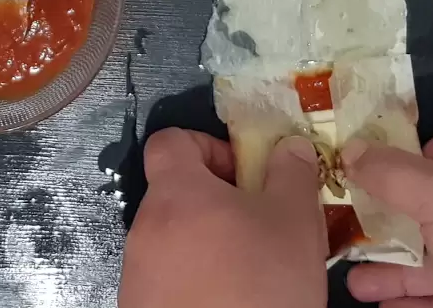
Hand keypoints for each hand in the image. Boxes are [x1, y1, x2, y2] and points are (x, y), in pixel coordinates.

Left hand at [119, 128, 325, 307]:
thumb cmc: (258, 287)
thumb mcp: (294, 223)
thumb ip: (291, 175)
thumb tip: (288, 147)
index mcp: (176, 193)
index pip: (171, 141)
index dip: (209, 146)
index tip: (245, 174)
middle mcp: (146, 226)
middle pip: (177, 193)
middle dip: (219, 202)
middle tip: (262, 226)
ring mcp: (139, 270)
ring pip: (176, 237)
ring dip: (210, 243)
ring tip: (252, 270)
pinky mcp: (142, 305)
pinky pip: (170, 276)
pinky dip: (198, 279)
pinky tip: (232, 298)